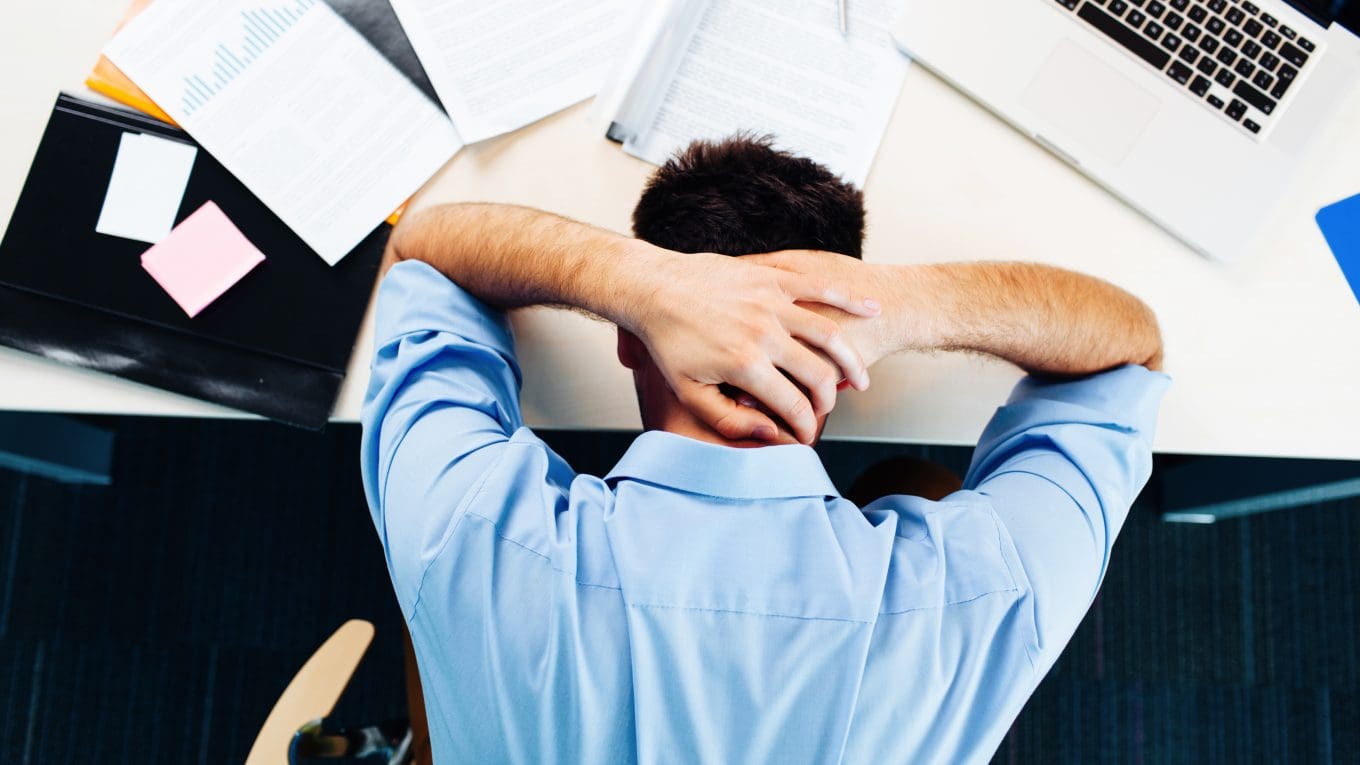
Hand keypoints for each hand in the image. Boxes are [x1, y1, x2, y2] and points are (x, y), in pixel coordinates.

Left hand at [631, 248, 881, 443]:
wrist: (654, 287)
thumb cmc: (668, 342)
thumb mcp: (689, 393)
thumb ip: (729, 420)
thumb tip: (769, 434)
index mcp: (745, 365)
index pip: (794, 406)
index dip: (807, 427)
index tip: (808, 437)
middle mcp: (763, 333)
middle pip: (819, 374)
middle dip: (830, 400)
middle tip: (829, 410)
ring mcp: (771, 302)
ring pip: (829, 333)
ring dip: (852, 358)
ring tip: (861, 377)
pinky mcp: (773, 278)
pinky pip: (821, 287)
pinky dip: (850, 299)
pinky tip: (871, 309)